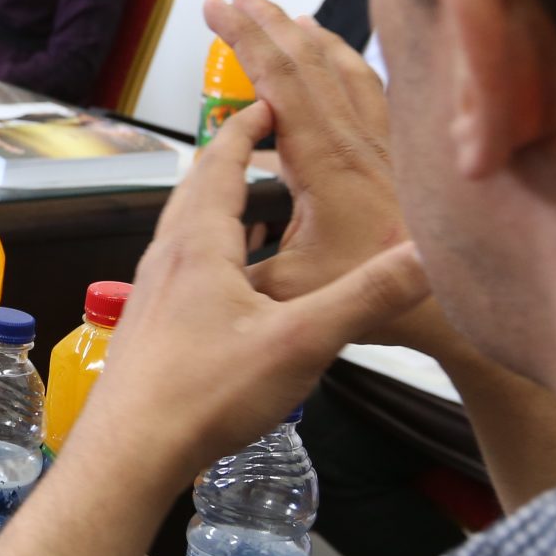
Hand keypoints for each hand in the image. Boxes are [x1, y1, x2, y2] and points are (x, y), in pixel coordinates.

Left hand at [77, 99, 430, 468]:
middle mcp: (167, 260)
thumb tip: (427, 254)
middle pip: (196, 191)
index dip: (246, 127)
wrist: (128, 455)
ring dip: (219, 208)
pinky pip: (183, 271)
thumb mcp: (301, 342)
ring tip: (254, 204)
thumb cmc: (201, 397)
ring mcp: (153, 295)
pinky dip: (211, 254)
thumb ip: (367, 295)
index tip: (269, 99)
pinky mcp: (151, 329)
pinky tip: (232, 282)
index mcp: (198, 246)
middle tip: (263, 138)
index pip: (218, 163)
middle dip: (231, 159)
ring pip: (186, 232)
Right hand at [208, 0, 443, 351]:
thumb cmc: (385, 303)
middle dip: (268, 22)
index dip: (244, 38)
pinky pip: (372, 90)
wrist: (453, 308)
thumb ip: (238, 273)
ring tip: (287, 14)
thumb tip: (193, 266)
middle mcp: (356, 141)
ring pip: (345, 69)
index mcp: (324, 162)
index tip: (217, 7)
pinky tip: (340, 57)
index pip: (278, 80)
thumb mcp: (293, 292)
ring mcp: (383, 145)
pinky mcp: (399, 156)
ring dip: (310, 37)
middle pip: (309, 61)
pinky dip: (348, 62)